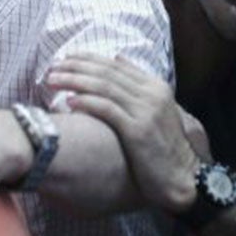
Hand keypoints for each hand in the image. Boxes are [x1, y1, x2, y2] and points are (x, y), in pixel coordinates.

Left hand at [44, 53, 199, 216]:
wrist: (183, 178)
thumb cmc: (165, 148)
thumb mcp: (158, 110)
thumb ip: (139, 85)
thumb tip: (118, 59)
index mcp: (156, 86)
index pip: (116, 65)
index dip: (88, 59)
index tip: (67, 58)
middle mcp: (152, 94)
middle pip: (107, 73)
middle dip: (76, 67)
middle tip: (53, 66)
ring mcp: (146, 111)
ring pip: (104, 87)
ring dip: (75, 81)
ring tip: (53, 80)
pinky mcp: (138, 130)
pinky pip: (108, 110)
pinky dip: (87, 102)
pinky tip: (69, 101)